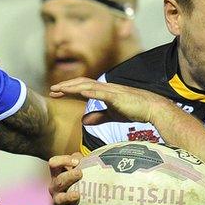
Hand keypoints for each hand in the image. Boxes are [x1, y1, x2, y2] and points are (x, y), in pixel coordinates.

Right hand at [48, 153, 82, 204]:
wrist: (78, 198)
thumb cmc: (80, 177)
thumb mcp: (80, 167)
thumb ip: (83, 160)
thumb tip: (93, 156)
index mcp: (57, 173)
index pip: (54, 163)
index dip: (63, 160)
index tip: (77, 161)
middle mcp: (55, 186)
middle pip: (59, 180)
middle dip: (69, 176)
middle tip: (80, 173)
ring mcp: (58, 199)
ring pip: (59, 199)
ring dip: (67, 197)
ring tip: (77, 195)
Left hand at [50, 77, 169, 124]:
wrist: (152, 108)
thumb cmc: (134, 110)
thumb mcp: (112, 115)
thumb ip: (98, 116)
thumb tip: (83, 120)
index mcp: (104, 91)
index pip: (83, 87)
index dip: (69, 89)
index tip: (56, 92)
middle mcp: (106, 88)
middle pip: (82, 84)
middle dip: (66, 86)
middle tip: (52, 90)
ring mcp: (111, 91)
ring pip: (88, 86)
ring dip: (73, 87)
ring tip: (60, 89)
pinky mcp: (117, 96)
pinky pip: (101, 93)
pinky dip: (90, 92)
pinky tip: (80, 92)